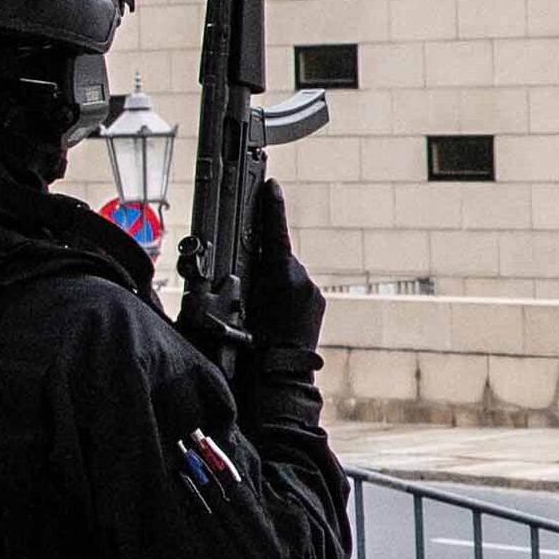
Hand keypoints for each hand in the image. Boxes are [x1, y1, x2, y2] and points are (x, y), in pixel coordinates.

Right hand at [241, 176, 325, 355]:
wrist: (283, 372)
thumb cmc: (256, 342)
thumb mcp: (240, 304)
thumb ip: (245, 277)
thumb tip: (239, 263)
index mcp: (281, 274)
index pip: (274, 232)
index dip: (272, 207)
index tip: (272, 185)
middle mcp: (302, 278)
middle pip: (278, 259)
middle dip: (264, 266)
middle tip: (252, 290)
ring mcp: (313, 292)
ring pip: (289, 277)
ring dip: (276, 286)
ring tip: (264, 313)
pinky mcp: (318, 303)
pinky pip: (300, 291)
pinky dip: (287, 298)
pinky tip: (278, 318)